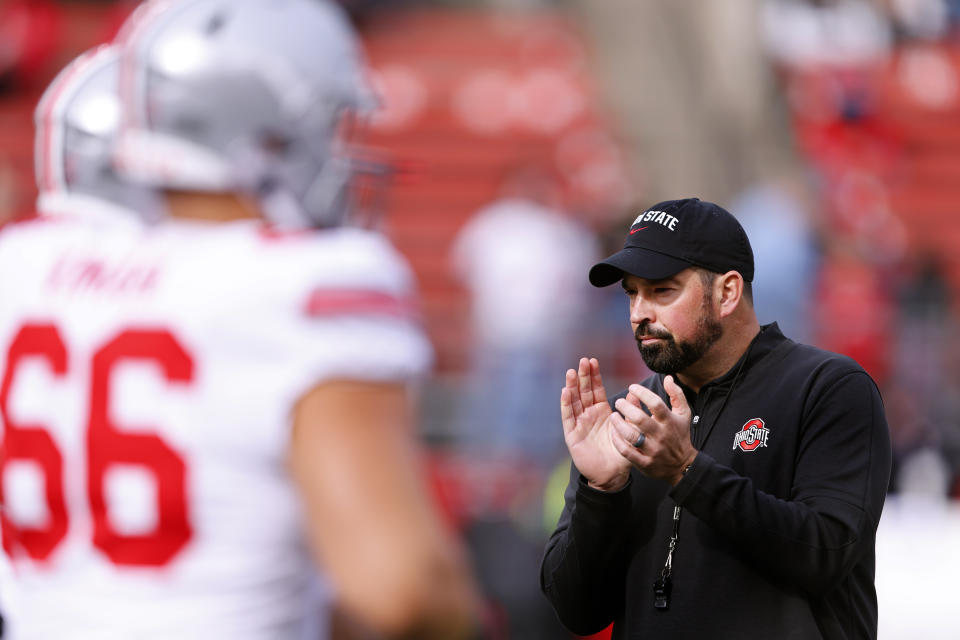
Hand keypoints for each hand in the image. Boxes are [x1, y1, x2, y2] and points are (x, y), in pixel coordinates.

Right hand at [560, 357, 632, 491]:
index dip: (594, 376)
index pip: (596, 390)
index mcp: (602, 413)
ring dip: (572, 386)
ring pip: (574, 401)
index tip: (593, 361)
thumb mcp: (629, 431)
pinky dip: (566, 404)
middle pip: (584, 392)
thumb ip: (631, 413)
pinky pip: (568, 417)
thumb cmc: (620, 454)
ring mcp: (579, 424)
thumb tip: (635, 395)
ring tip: (572, 371)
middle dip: (583, 376)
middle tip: (583, 360)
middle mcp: (589, 415)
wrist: (611, 476)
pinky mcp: (572, 434)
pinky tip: (566, 391)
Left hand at [610, 375, 697, 485]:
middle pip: (640, 419)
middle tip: (618, 402)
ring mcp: (652, 450)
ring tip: (613, 416)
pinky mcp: (644, 463)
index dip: (642, 393)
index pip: (655, 404)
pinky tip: (613, 432)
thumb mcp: (683, 414)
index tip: (632, 387)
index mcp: (670, 421)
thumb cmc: (679, 434)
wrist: (682, 465)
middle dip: (626, 408)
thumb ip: (676, 394)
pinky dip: (617, 441)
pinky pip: (626, 452)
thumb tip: (667, 377)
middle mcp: (661, 435)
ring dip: (618, 424)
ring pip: (631, 436)